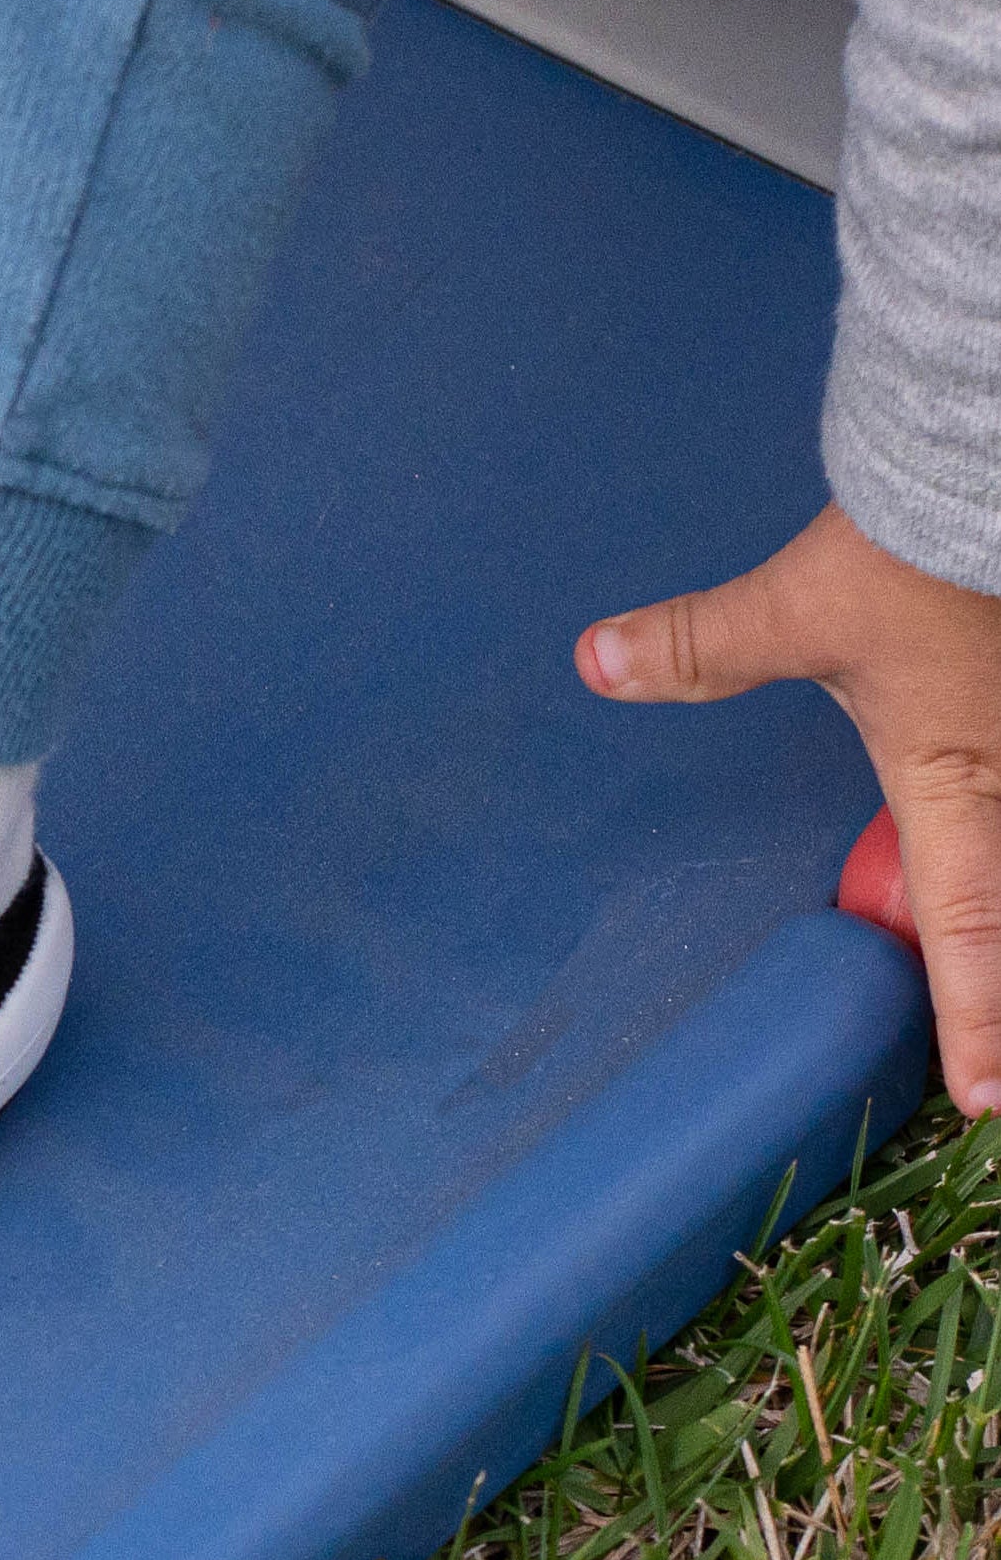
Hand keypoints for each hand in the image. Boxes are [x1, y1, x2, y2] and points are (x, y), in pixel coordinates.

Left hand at [577, 502, 1000, 1111]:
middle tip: (999, 1073)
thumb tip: (598, 662)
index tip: (980, 1098)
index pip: (969, 929)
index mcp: (957, 778)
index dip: (978, 1020)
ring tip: (994, 1002)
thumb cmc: (920, 543)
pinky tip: (996, 856)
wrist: (999, 461)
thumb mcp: (800, 609)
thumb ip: (700, 648)